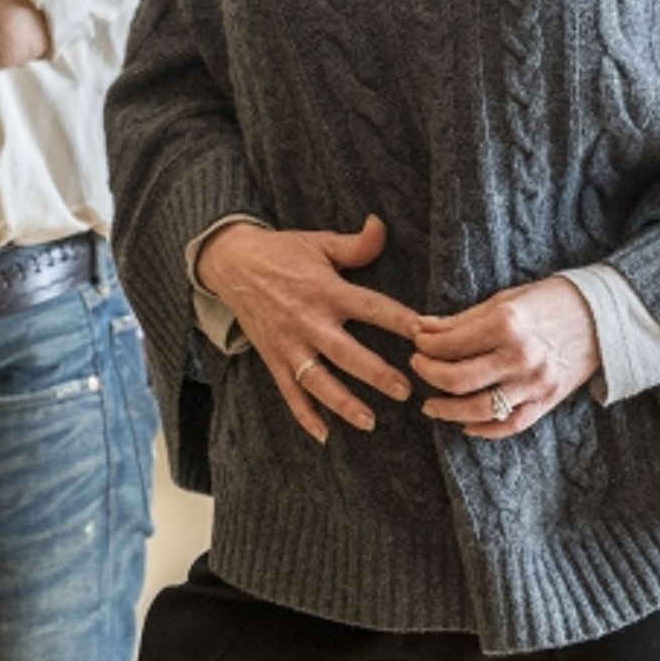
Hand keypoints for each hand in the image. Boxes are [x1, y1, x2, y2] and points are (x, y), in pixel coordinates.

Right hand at [196, 214, 418, 443]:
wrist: (231, 263)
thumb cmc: (281, 252)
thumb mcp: (318, 242)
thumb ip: (355, 244)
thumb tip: (382, 225)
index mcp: (325, 289)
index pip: (370, 307)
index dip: (400, 320)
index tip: (428, 334)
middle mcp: (307, 320)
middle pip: (346, 353)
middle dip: (377, 374)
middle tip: (405, 390)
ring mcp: (288, 344)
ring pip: (318, 381)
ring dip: (344, 403)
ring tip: (370, 422)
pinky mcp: (273, 358)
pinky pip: (289, 393)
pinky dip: (304, 416)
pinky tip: (323, 435)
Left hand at [410, 275, 599, 437]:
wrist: (601, 318)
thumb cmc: (548, 301)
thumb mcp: (504, 300)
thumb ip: (462, 319)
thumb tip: (422, 328)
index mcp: (507, 324)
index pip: (451, 343)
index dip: (425, 344)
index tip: (416, 340)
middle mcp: (520, 357)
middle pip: (459, 379)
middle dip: (429, 374)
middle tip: (417, 366)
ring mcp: (535, 383)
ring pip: (480, 409)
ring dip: (448, 410)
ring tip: (430, 405)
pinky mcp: (548, 402)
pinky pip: (511, 425)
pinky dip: (485, 430)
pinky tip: (466, 424)